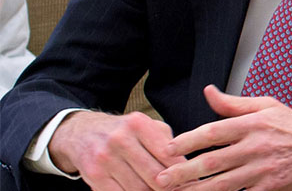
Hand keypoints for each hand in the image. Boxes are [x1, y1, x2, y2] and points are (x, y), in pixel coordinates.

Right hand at [48, 110, 185, 190]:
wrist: (82, 133)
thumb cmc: (124, 132)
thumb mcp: (146, 127)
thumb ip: (168, 143)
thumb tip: (189, 168)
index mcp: (138, 124)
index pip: (167, 154)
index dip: (182, 171)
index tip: (192, 180)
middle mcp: (120, 139)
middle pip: (154, 175)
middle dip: (170, 187)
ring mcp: (105, 158)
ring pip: (138, 189)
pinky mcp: (94, 175)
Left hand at [156, 85, 291, 190]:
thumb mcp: (268, 106)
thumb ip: (234, 103)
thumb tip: (208, 91)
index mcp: (253, 123)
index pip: (213, 131)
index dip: (187, 140)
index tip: (169, 148)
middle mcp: (256, 146)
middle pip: (212, 161)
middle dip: (183, 172)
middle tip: (161, 178)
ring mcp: (263, 170)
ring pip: (222, 184)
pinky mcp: (270, 189)